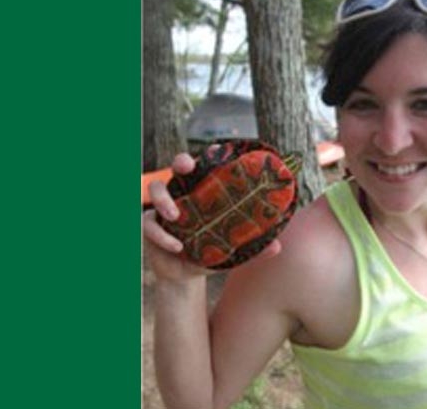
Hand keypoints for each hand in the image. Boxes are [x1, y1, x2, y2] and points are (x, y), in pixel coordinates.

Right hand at [142, 152, 281, 281]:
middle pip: (177, 168)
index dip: (210, 156)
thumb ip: (252, 249)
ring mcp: (163, 209)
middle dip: (181, 162)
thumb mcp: (231, 251)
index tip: (217, 149)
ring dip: (163, 199)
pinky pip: (149, 225)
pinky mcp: (149, 226)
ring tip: (176, 216)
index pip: (205, 168)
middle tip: (186, 167)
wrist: (185, 276)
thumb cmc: (209, 253)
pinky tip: (177, 247)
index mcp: (203, 194)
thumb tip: (278, 247)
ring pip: (156, 190)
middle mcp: (182, 195)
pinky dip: (162, 235)